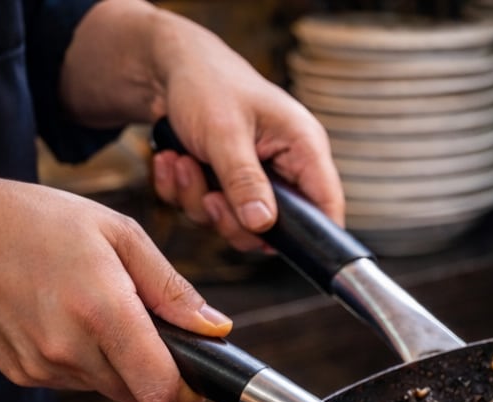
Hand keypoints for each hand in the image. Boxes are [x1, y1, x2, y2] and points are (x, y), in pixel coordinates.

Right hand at [0, 172, 229, 401]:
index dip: (188, 392)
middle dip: (158, 373)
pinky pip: (76, 382)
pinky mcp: (23, 374)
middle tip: (150, 332)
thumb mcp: (119, 233)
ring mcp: (42, 366)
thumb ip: (171, 288)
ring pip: (109, 389)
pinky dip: (87, 362)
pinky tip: (69, 321)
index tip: (197, 378)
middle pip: (140, 395)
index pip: (160, 389)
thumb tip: (214, 329)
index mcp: (102, 310)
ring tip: (100, 314)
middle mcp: (69, 347)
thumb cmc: (38, 221)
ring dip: (121, 365)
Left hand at [146, 19, 342, 249]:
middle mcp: (286, 168)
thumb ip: (245, 181)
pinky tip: (172, 162)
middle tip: (207, 196)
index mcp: (303, 148)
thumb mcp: (224, 132)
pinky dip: (183, 193)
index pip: (327, 206)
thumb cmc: (206, 83)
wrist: (165, 66)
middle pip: (276, 227)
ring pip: (236, 223)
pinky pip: (208, 210)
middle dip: (231, 218)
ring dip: (198, 201)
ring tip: (179, 163)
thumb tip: (263, 226)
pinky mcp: (229, 184)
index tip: (273, 243)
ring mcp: (257, 179)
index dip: (313, 235)